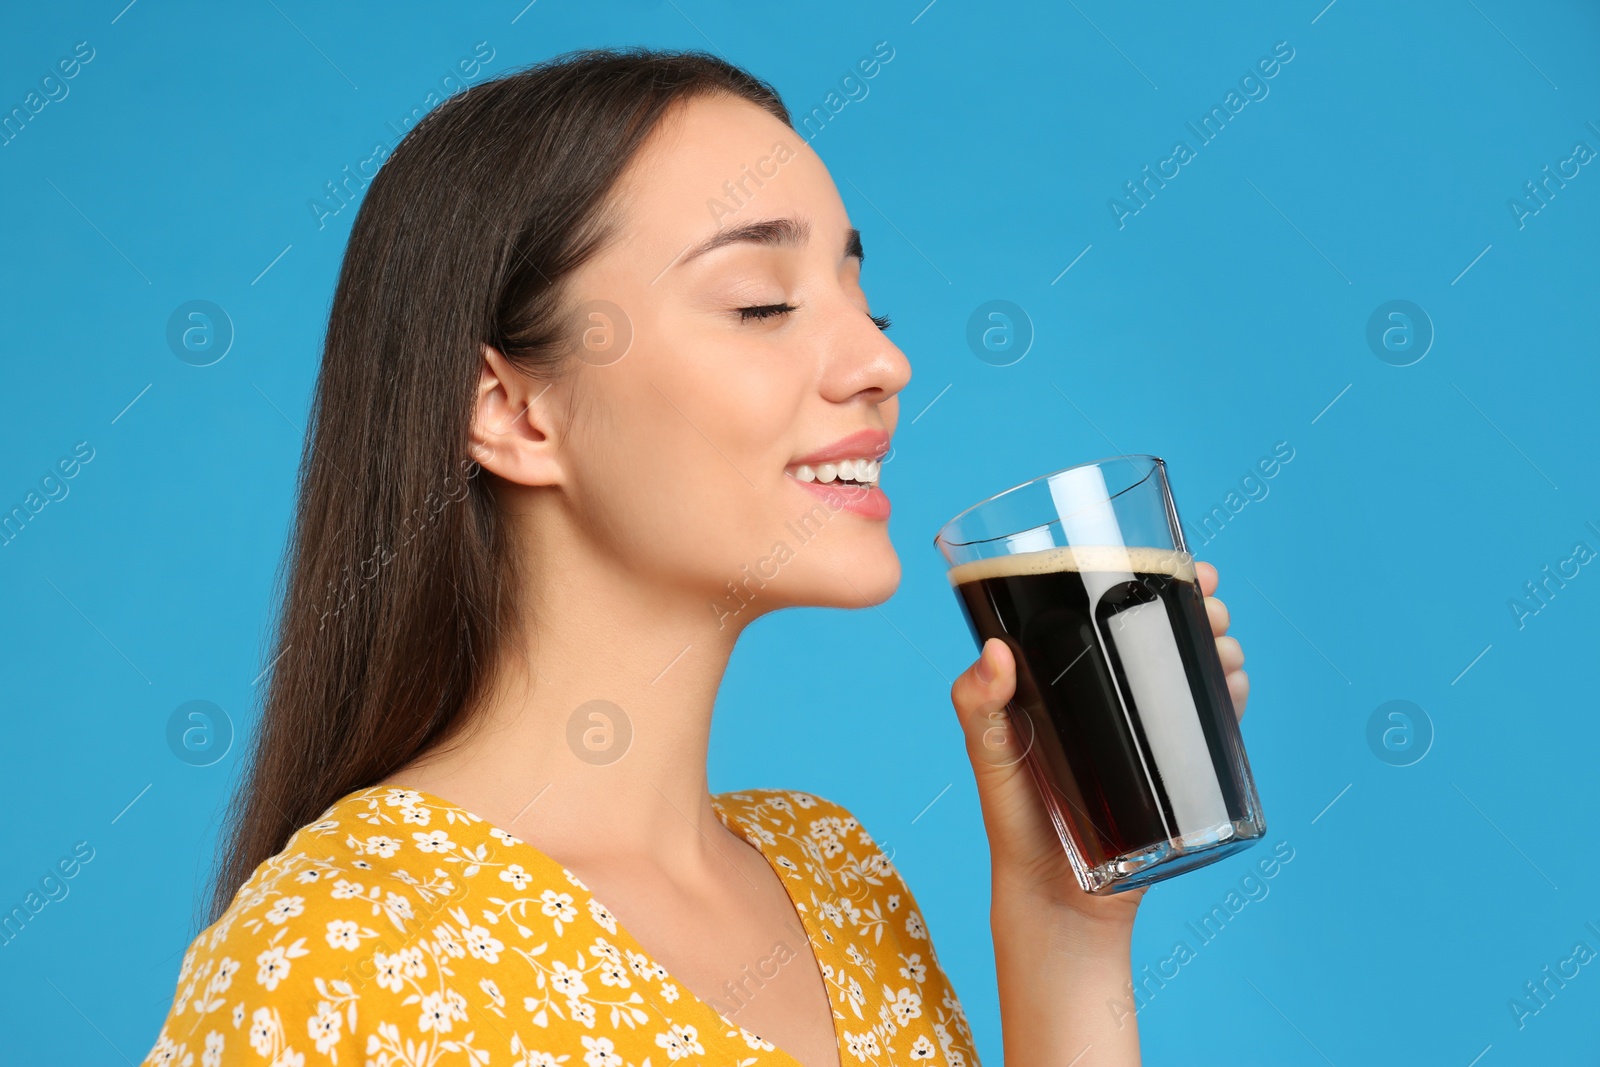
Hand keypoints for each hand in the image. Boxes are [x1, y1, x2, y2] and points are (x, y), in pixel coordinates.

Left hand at [950, 559, 1247, 929]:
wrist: (1056, 899)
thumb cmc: (1012, 820)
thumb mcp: (986, 755)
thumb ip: (978, 704)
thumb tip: (996, 651)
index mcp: (1062, 677)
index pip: (1104, 610)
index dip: (1141, 577)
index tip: (1170, 561)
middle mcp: (1106, 694)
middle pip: (1156, 631)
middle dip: (1192, 605)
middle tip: (1210, 605)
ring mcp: (1142, 729)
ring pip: (1187, 668)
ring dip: (1216, 645)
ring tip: (1222, 645)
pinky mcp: (1171, 767)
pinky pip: (1207, 721)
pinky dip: (1228, 696)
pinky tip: (1234, 683)